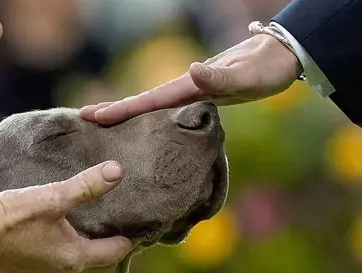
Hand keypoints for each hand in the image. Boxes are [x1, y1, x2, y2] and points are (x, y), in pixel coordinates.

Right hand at [0, 72, 132, 272]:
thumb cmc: (13, 214)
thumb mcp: (53, 196)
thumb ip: (87, 185)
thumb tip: (118, 171)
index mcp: (75, 258)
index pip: (116, 252)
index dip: (130, 239)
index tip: (140, 224)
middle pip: (103, 268)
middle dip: (116, 252)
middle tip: (123, 230)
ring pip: (83, 271)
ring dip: (95, 257)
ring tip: (100, 235)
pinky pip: (64, 270)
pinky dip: (75, 258)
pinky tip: (69, 241)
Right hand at [80, 34, 301, 124]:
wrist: (279, 56)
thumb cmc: (264, 68)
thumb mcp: (246, 75)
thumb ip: (220, 76)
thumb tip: (191, 70)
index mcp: (188, 86)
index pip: (147, 100)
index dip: (120, 109)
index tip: (92, 116)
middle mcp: (184, 88)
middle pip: (141, 103)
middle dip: (112, 110)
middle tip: (82, 119)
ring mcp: (190, 93)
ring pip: (150, 106)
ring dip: (125, 113)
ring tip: (102, 123)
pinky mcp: (199, 98)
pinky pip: (164, 110)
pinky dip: (147, 116)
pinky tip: (142, 125)